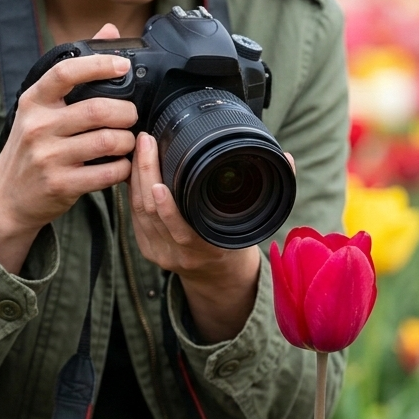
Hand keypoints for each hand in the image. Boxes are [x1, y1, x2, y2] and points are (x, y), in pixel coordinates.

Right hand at [0, 24, 137, 272]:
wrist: (6, 197)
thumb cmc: (30, 147)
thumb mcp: (40, 108)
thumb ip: (75, 71)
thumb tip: (109, 30)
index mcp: (33, 102)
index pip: (65, 73)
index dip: (99, 65)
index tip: (123, 66)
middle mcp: (37, 127)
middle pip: (97, 110)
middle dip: (125, 112)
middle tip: (130, 116)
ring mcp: (48, 158)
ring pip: (107, 142)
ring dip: (126, 141)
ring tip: (126, 141)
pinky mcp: (60, 184)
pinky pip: (106, 173)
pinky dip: (122, 168)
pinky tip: (120, 164)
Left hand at [128, 131, 274, 341]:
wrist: (218, 277)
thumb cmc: (236, 244)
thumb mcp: (255, 223)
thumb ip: (271, 191)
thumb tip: (286, 159)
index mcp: (206, 249)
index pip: (179, 229)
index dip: (166, 207)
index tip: (160, 179)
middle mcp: (178, 253)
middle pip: (151, 212)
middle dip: (145, 173)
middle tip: (146, 141)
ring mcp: (158, 252)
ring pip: (138, 211)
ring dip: (136, 177)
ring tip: (140, 147)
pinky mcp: (146, 247)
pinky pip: (134, 215)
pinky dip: (132, 190)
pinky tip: (134, 167)